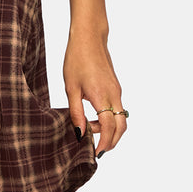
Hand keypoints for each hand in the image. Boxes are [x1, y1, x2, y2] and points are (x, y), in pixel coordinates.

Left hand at [63, 35, 126, 158]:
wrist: (90, 38)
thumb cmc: (77, 59)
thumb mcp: (71, 88)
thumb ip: (76, 113)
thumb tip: (80, 133)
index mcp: (102, 95)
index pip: (109, 126)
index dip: (104, 143)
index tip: (95, 153)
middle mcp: (115, 95)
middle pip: (121, 127)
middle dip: (112, 142)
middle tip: (97, 150)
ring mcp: (117, 91)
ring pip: (121, 119)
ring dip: (110, 130)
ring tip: (90, 132)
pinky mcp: (116, 88)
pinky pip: (117, 109)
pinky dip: (109, 120)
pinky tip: (93, 119)